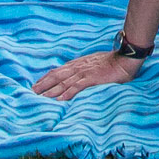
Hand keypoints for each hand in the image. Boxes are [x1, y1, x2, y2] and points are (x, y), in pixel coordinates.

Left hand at [31, 49, 146, 100]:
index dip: (46, 77)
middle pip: (57, 75)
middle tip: (32, 92)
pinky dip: (68, 93)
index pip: (59, 70)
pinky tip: (60, 99)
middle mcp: (79, 67)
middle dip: (44, 84)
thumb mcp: (95, 63)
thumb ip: (85, 70)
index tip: (37, 84)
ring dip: (51, 89)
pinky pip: (77, 86)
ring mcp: (85, 72)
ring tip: (41, 97)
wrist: (125, 59)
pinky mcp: (93, 78)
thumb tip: (77, 77)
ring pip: (64, 82)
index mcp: (79, 64)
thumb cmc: (113, 62)